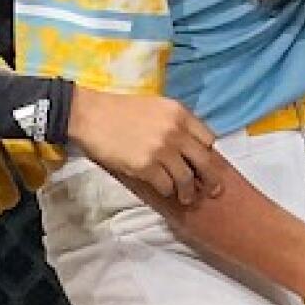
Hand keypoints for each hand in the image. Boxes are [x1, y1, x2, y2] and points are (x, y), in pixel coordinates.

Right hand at [68, 90, 224, 206]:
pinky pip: (166, 185)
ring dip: (188, 191)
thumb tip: (188, 146)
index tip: (204, 162)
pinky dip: (167, 191)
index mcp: (179, 113)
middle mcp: (175, 131)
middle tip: (213, 190)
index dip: (207, 153)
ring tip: (186, 197)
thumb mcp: (155, 106)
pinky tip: (165, 191)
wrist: (91, 115)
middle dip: (211, 179)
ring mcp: (161, 150)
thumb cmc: (120, 110)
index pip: (208, 138)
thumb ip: (174, 122)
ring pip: (187, 178)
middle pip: (204, 161)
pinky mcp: (146, 167)